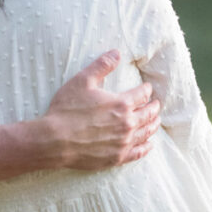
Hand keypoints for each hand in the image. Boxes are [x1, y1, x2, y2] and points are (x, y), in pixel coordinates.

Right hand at [41, 49, 160, 169]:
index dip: (146, 90)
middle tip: (156, 104)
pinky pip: (138, 153)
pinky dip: (146, 147)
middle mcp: (127, 123)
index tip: (148, 88)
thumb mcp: (82, 81)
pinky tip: (149, 144)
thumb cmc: (67, 109)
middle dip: (154, 107)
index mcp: (121, 103)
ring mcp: (123, 142)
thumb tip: (116, 53)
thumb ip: (101, 66)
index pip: (142, 94)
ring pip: (146, 132)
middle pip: (148, 114)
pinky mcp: (117, 157)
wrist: (54, 140)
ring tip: (156, 120)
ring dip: (153, 125)